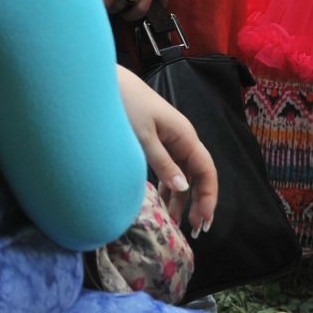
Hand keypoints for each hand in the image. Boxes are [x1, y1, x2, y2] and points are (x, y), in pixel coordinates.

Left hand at [115, 66, 216, 233]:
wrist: (104, 82)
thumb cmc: (126, 104)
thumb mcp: (143, 137)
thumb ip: (163, 162)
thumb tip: (183, 189)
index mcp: (185, 136)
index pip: (206, 171)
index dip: (208, 197)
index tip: (203, 221)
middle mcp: (181, 139)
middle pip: (197, 175)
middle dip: (198, 202)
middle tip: (194, 230)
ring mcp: (168, 139)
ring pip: (182, 173)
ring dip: (181, 197)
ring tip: (176, 222)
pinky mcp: (154, 140)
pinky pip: (168, 167)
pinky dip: (168, 186)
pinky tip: (163, 201)